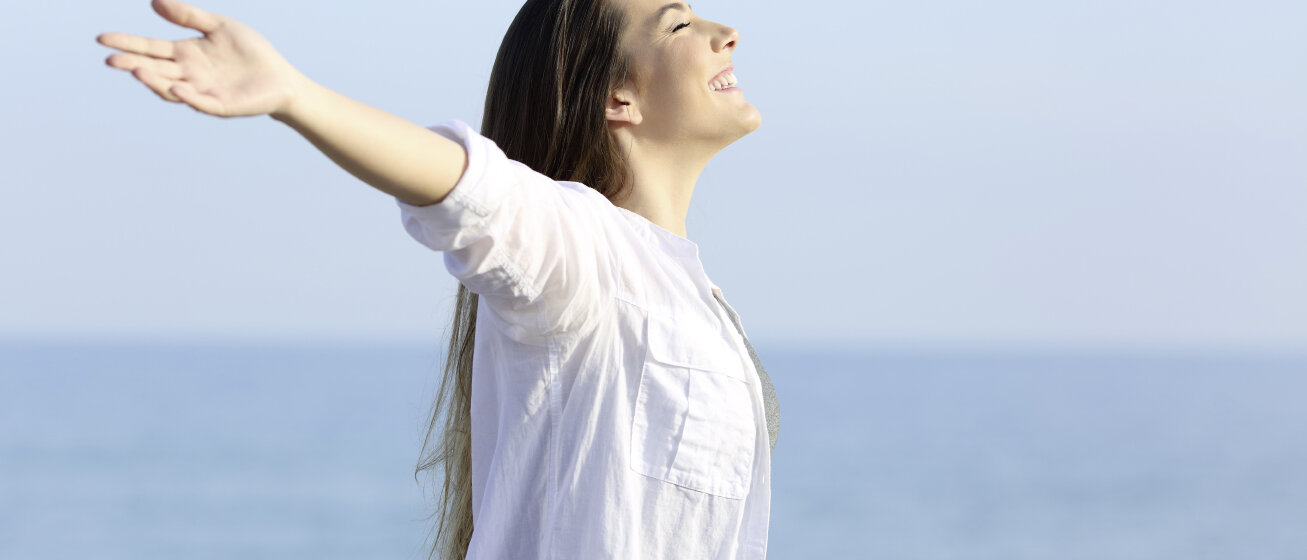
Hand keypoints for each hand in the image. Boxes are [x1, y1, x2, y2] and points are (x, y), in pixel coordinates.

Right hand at [98, 0, 310, 118]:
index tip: (102, 39)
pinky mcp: (221, 106)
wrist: (280, 77)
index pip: (150, 48)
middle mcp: (188, 75)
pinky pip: (201, 103)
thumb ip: (189, 17)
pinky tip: (178, 88)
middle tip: (110, 59)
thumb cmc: (250, 52)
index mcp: (185, 54)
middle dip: (132, 64)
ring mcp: (203, 92)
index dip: (127, 43)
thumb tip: (154, 2)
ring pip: (171, 89)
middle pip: (154, 69)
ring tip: (136, 71)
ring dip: (153, 81)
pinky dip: (189, 97)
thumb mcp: (219, 26)